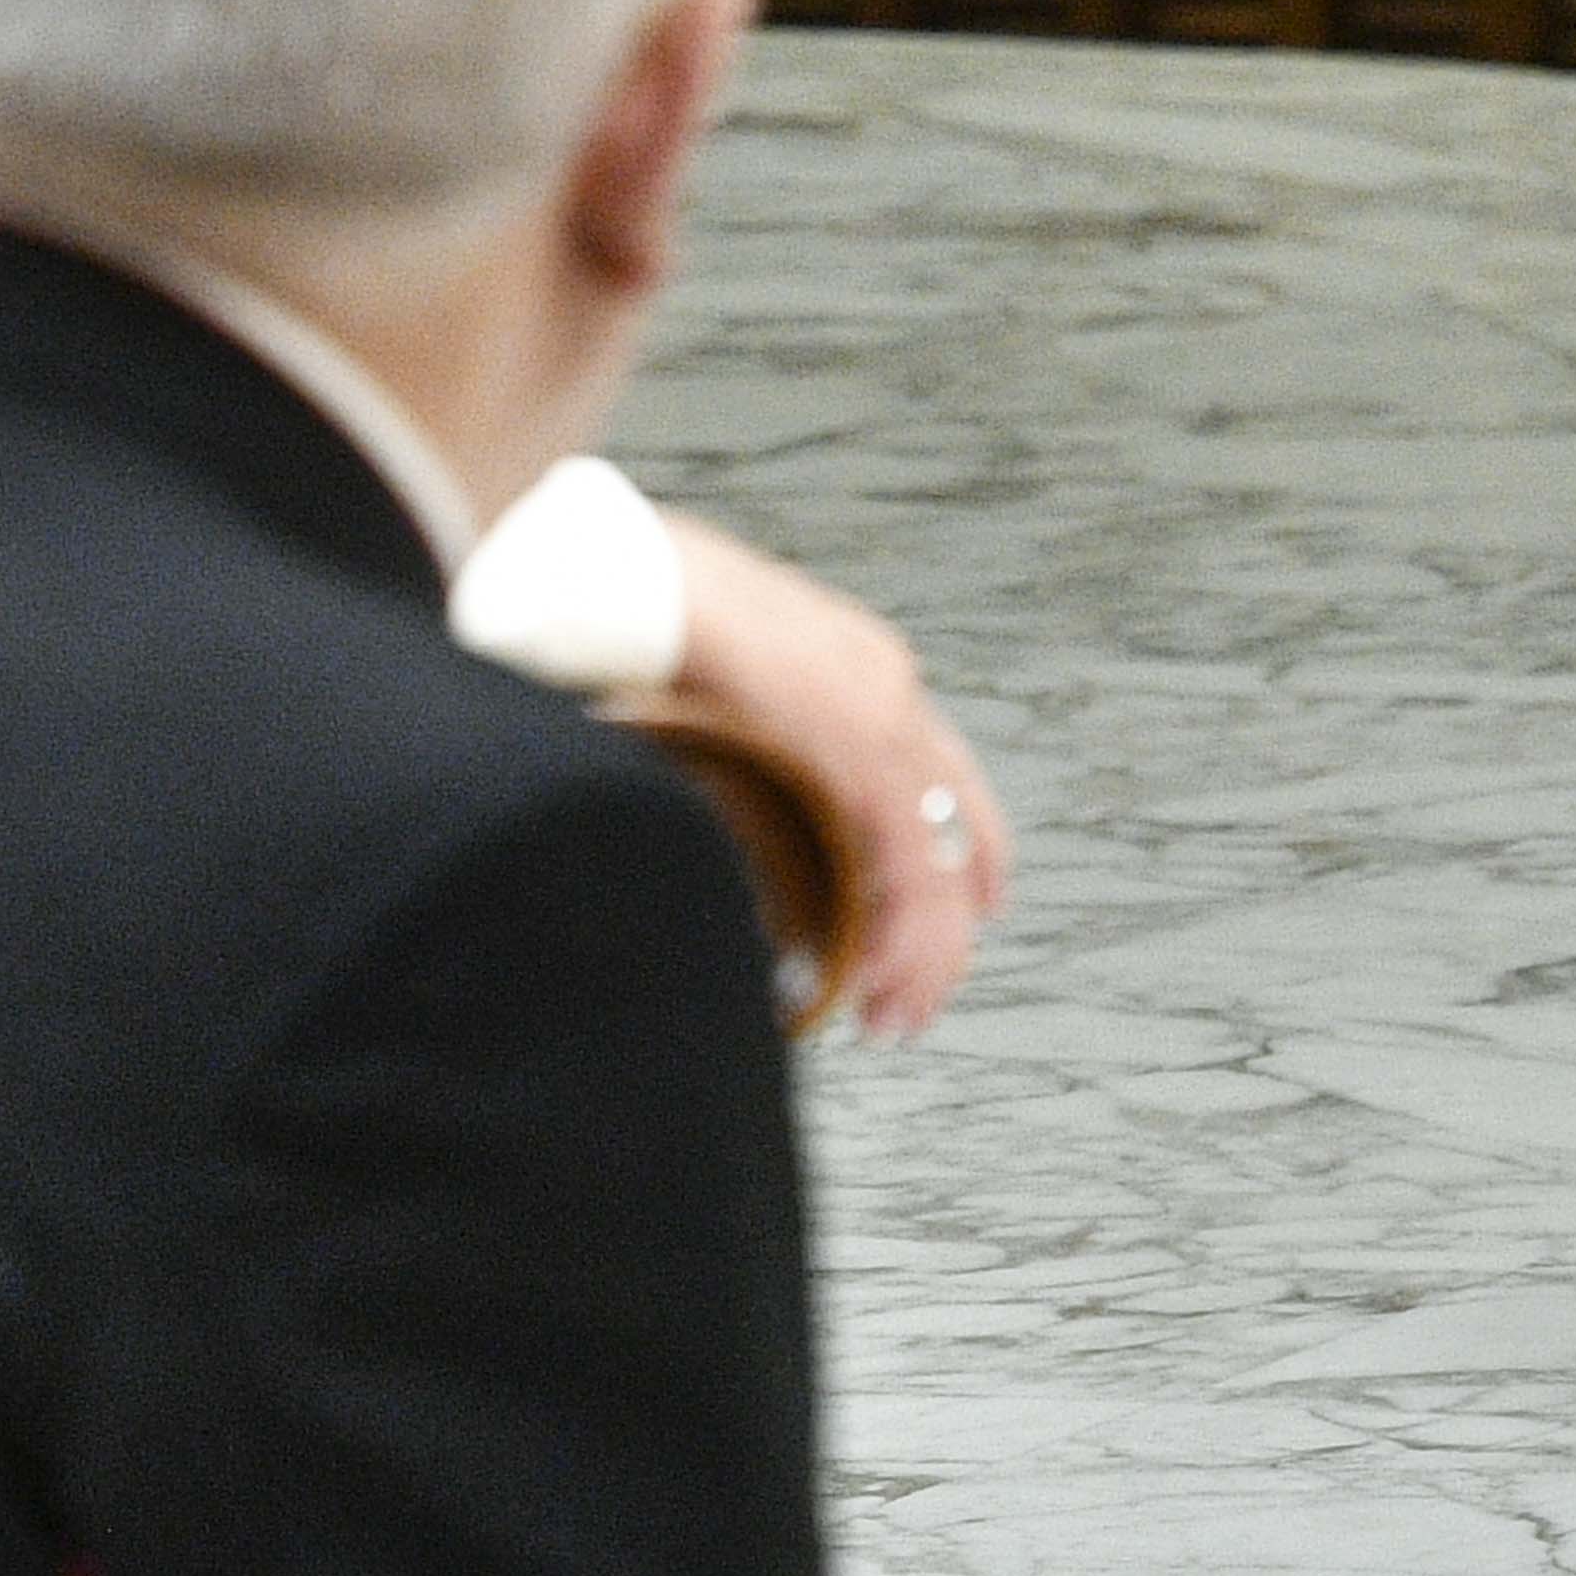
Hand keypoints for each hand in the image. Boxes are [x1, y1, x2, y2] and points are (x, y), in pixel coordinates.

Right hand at [658, 518, 1015, 1038]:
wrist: (595, 562)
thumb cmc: (635, 615)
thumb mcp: (715, 678)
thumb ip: (749, 738)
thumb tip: (743, 816)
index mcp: (853, 665)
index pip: (939, 770)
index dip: (968, 843)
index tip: (980, 908)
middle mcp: (877, 679)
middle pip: (945, 820)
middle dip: (938, 930)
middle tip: (912, 1006)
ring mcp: (865, 697)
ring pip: (927, 842)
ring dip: (919, 941)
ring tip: (892, 1013)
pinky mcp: (838, 725)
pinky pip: (893, 838)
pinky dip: (894, 915)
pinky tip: (873, 970)